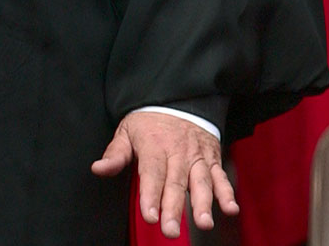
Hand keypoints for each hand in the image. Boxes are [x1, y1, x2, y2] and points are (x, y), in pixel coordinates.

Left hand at [93, 109, 237, 238]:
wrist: (179, 98)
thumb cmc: (149, 121)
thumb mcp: (127, 130)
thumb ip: (115, 153)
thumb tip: (98, 169)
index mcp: (154, 145)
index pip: (152, 173)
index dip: (151, 195)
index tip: (150, 216)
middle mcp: (177, 152)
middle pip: (176, 182)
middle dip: (174, 208)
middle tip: (170, 231)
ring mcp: (196, 156)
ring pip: (201, 181)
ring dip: (203, 203)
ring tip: (204, 223)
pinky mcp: (211, 159)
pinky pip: (220, 176)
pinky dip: (227, 193)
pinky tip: (230, 209)